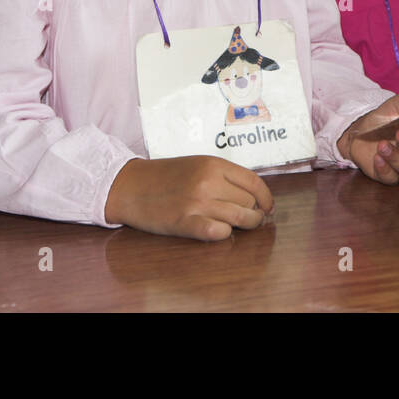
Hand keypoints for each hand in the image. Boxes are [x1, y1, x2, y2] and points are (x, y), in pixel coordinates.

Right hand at [104, 156, 273, 241]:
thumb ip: (225, 176)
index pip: (255, 182)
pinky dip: (224, 234)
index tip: (268, 207)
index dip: (267, 198)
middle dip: (254, 212)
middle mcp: (208, 182)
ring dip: (246, 225)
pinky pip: (219, 233)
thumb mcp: (198, 164)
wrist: (130, 186)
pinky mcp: (185, 223)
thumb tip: (255, 195)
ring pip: (241, 218)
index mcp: (214, 164)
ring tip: (241, 226)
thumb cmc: (166, 176)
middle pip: (249, 202)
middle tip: (251, 218)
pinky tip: (219, 230)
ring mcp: (197, 203)